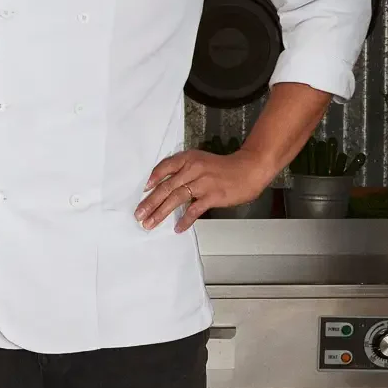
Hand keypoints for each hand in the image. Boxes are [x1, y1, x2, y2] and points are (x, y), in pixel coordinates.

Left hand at [135, 148, 270, 232]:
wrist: (249, 169)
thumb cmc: (223, 168)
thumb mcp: (200, 161)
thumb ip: (184, 171)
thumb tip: (165, 187)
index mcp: (189, 158)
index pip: (165, 167)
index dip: (153, 179)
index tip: (143, 191)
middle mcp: (193, 169)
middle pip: (166, 187)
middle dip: (150, 202)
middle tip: (138, 214)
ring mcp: (203, 183)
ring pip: (176, 199)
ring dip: (161, 213)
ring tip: (150, 224)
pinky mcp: (212, 196)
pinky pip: (194, 210)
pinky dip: (185, 220)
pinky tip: (177, 228)